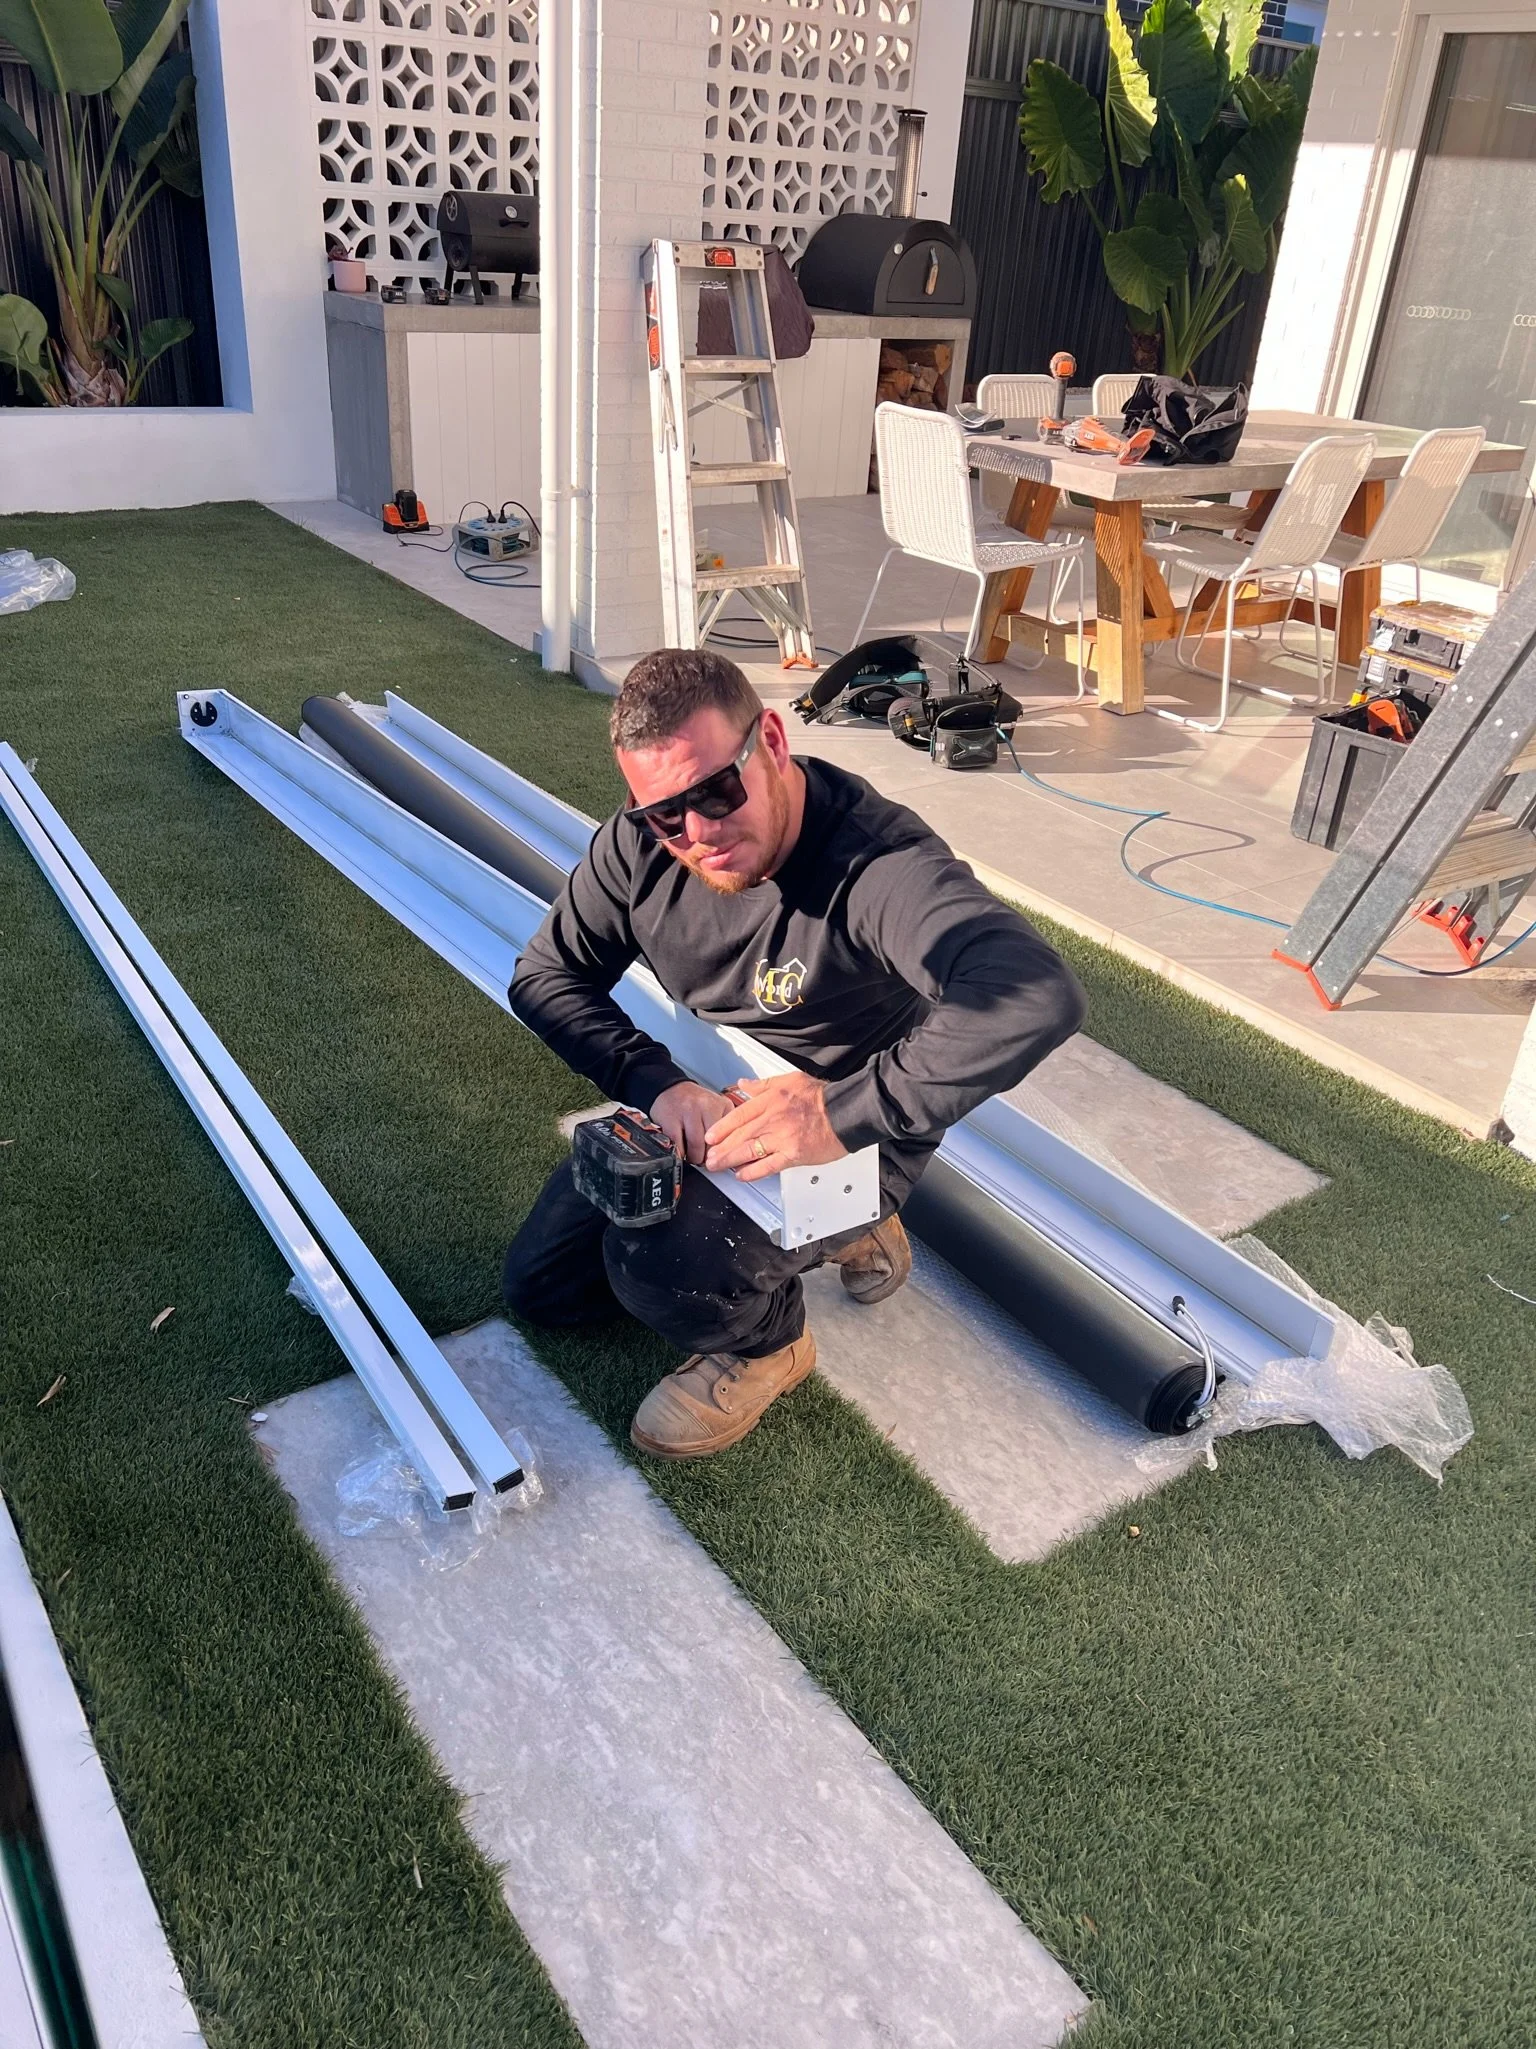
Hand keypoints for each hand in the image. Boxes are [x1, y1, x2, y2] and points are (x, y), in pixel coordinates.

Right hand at [650, 1080, 737, 1165]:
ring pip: (696, 1146)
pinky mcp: (671, 1119)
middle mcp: (706, 1105)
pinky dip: (681, 1153)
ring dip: (695, 1157)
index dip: (727, 1152)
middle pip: (714, 1142)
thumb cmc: (695, 1103)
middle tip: (708, 1161)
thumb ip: (727, 1127)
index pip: (731, 1135)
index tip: (724, 1160)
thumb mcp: (717, 1109)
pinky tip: (683, 1152)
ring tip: (695, 1157)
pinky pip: (678, 1145)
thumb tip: (733, 1153)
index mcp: (722, 1104)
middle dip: (710, 1157)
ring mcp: (688, 1111)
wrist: (670, 1088)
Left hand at [703, 1074, 847, 1182]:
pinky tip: (741, 1175)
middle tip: (709, 1156)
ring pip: (749, 1150)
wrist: (845, 1112)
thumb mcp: (790, 1080)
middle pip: (740, 1135)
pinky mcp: (793, 1154)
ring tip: (718, 1166)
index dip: (721, 1127)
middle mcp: (773, 1119)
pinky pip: (768, 1166)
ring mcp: (782, 1138)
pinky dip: (752, 1172)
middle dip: (721, 1148)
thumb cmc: (821, 1097)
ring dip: (730, 1160)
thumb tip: (744, 1084)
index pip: (739, 1115)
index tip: (711, 1136)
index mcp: (771, 1100)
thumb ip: (763, 1084)